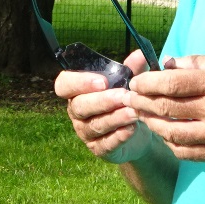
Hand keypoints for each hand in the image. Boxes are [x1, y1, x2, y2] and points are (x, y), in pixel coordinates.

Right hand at [54, 49, 153, 163]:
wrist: (138, 129)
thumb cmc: (125, 98)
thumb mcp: (128, 82)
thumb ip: (132, 68)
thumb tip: (140, 54)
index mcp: (77, 90)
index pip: (64, 85)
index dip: (79, 82)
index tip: (103, 81)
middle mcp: (76, 111)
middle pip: (80, 106)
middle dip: (102, 101)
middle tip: (123, 96)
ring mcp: (85, 131)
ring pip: (95, 125)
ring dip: (115, 118)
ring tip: (133, 112)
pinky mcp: (98, 149)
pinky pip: (105, 144)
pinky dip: (119, 136)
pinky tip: (132, 129)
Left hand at [124, 55, 204, 163]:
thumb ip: (199, 63)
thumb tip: (168, 63)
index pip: (172, 83)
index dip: (147, 82)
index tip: (136, 80)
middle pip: (166, 108)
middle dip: (141, 102)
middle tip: (129, 96)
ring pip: (171, 133)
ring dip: (151, 123)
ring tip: (141, 114)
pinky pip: (185, 152)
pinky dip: (169, 141)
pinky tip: (164, 131)